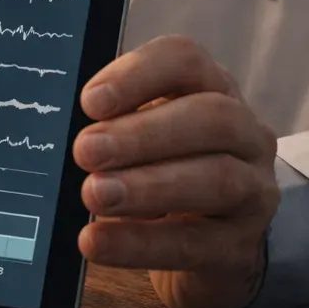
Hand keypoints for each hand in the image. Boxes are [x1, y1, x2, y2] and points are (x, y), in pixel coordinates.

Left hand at [73, 35, 279, 307]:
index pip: (184, 61)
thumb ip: (108, 125)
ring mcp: (254, 190)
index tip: (90, 101)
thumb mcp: (140, 137)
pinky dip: (142, 243)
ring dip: (147, 187)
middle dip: (142, 134)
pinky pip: (198, 243)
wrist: (211, 242)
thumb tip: (54, 131)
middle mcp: (244, 133)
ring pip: (217, 179)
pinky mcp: (241, 246)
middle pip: (210, 118)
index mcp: (210, 90)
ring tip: (93, 195)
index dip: (138, 75)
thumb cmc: (162, 170)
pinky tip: (98, 242)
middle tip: (86, 151)